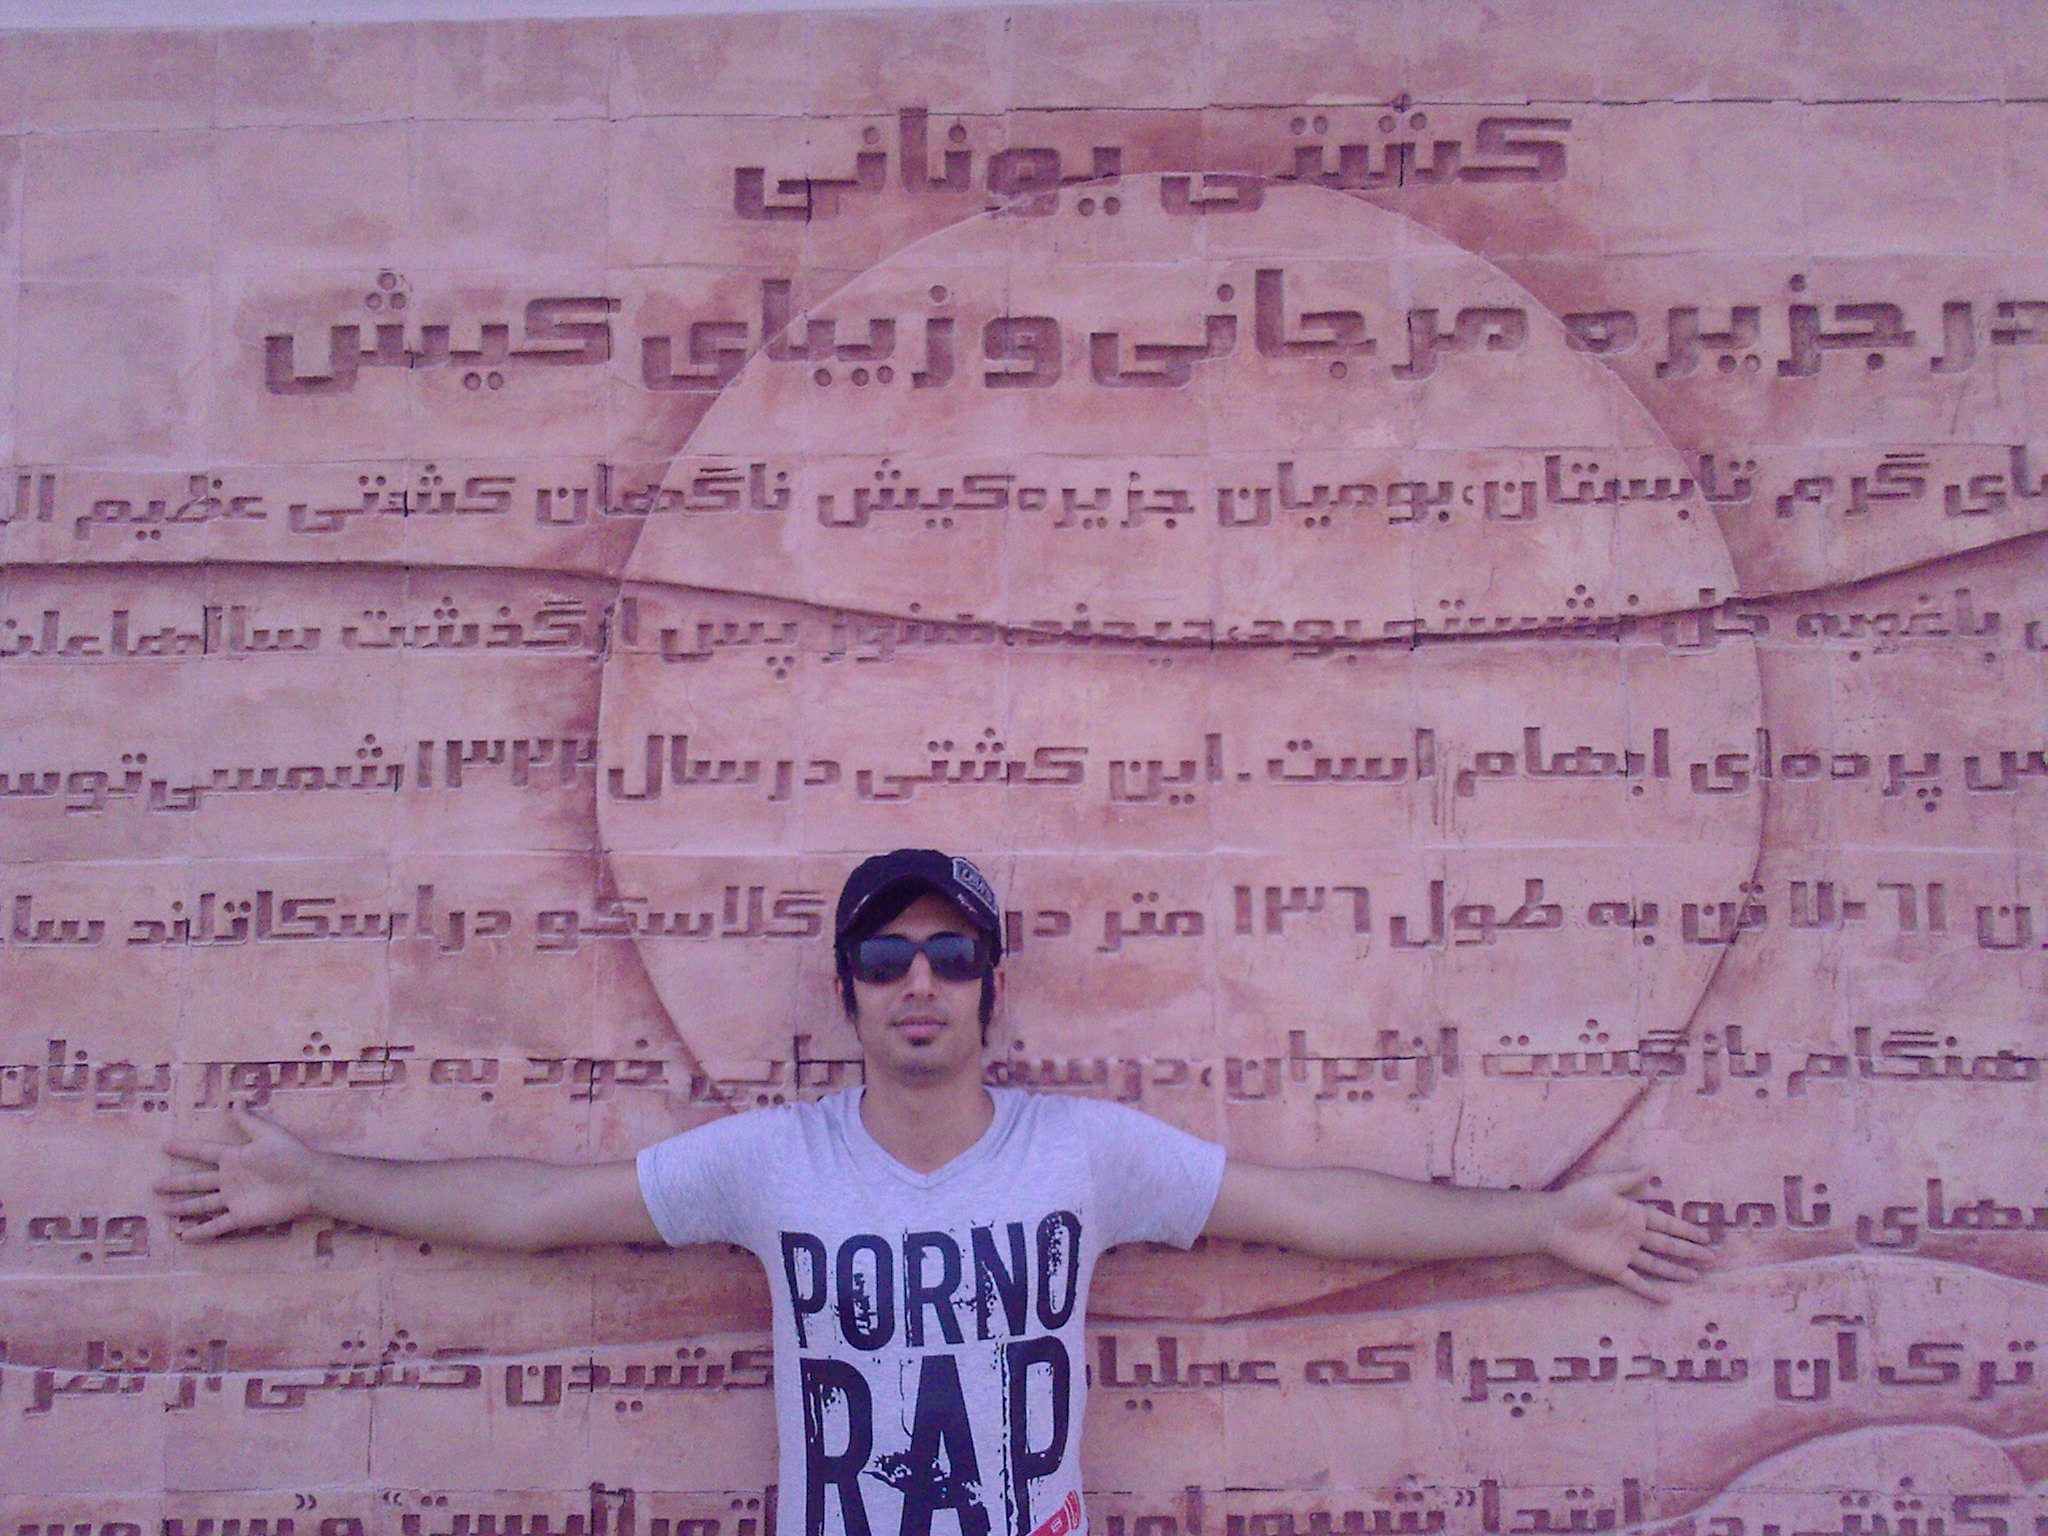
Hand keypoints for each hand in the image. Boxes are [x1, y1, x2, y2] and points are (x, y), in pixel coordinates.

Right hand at [156, 1107, 317, 1240]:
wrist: (308, 1181)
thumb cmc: (289, 1155)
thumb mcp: (266, 1134)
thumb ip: (248, 1121)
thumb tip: (235, 1101)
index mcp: (234, 1157)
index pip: (203, 1151)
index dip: (185, 1148)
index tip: (165, 1145)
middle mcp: (230, 1178)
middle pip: (197, 1181)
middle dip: (176, 1183)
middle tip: (154, 1185)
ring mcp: (234, 1198)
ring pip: (202, 1204)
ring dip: (184, 1208)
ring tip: (164, 1211)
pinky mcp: (241, 1217)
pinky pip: (217, 1225)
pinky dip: (201, 1232)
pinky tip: (185, 1236)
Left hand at [1544, 1170, 1712, 1300]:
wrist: (1553, 1221)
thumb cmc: (1577, 1199)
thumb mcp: (1605, 1184)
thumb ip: (1628, 1178)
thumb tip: (1651, 1166)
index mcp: (1633, 1215)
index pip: (1667, 1224)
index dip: (1686, 1230)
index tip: (1705, 1235)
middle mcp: (1633, 1235)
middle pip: (1668, 1245)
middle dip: (1689, 1251)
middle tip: (1712, 1258)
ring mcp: (1624, 1253)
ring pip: (1656, 1264)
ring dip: (1676, 1271)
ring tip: (1697, 1277)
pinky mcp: (1613, 1268)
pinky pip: (1636, 1281)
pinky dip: (1651, 1291)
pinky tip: (1668, 1298)